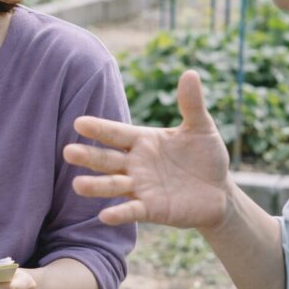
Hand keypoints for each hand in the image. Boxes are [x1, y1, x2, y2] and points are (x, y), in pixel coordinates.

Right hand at [64, 70, 232, 230]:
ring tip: (78, 185)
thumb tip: (190, 73)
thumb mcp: (201, 128)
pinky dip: (119, 213)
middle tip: (68, 152)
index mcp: (142, 140)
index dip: (98, 128)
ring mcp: (141, 187)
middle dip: (88, 156)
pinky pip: (132, 210)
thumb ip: (191, 104)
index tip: (79, 122)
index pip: (116, 133)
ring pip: (112, 185)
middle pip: (106, 159)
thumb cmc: (206, 156)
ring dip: (96, 186)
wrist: (220, 192)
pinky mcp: (151, 209)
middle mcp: (135, 164)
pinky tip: (105, 215)